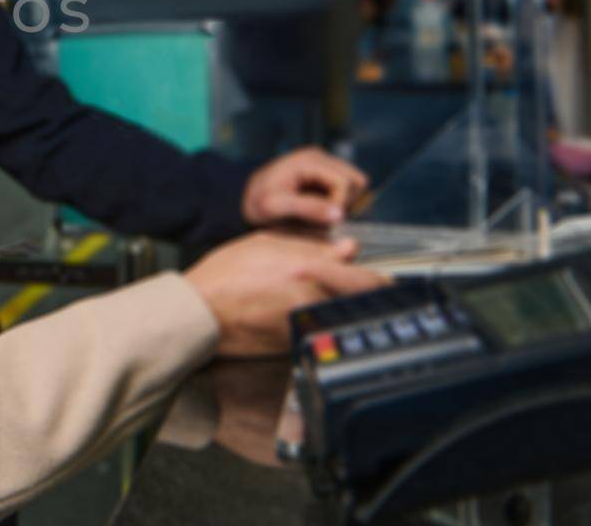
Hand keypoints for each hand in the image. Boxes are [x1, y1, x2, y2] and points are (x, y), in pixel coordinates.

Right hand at [185, 231, 384, 356]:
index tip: (392, 285)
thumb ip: (311, 246)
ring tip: (350, 310)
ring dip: (352, 315)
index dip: (385, 283)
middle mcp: (312, 297)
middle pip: (363, 305)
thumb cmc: (224, 275)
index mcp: (309, 268)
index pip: (366, 279)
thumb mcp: (265, 245)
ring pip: (346, 321)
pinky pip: (324, 335)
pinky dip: (329, 329)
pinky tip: (322, 324)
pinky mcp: (295, 346)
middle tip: (380, 299)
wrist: (198, 312)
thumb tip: (348, 249)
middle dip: (375, 301)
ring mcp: (306, 325)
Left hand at [242, 147, 367, 228]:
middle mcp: (320, 156)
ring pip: (357, 186)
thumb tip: (339, 214)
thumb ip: (307, 209)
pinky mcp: (326, 174)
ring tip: (321, 215)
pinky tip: (321, 211)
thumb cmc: (256, 203)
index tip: (325, 223)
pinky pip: (349, 190)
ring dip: (345, 204)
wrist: (244, 199)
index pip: (345, 184)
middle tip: (323, 219)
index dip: (340, 206)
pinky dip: (341, 203)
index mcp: (308, 160)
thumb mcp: (275, 207)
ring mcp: (324, 163)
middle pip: (357, 182)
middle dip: (345, 204)